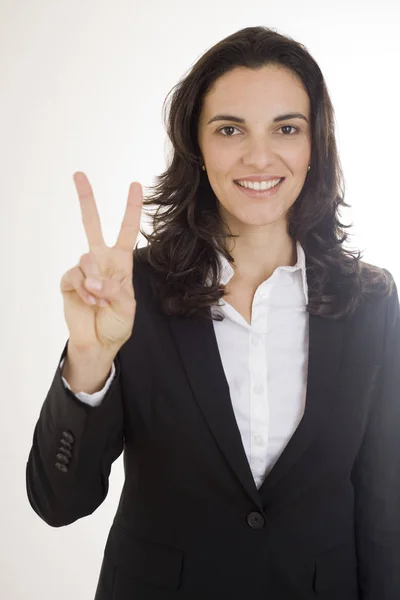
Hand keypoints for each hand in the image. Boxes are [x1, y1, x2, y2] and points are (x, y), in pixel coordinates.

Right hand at [60, 172, 142, 355]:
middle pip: (92, 224)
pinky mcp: (69, 281)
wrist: (98, 343)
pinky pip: (74, 275)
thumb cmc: (116, 324)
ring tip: (99, 300)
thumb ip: (114, 288)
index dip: (132, 208)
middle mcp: (101, 261)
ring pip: (86, 259)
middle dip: (86, 199)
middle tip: (79, 174)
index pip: (127, 230)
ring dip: (95, 283)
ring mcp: (84, 270)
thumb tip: (94, 278)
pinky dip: (83, 290)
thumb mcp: (127, 306)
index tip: (136, 186)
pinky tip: (88, 301)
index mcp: (121, 263)